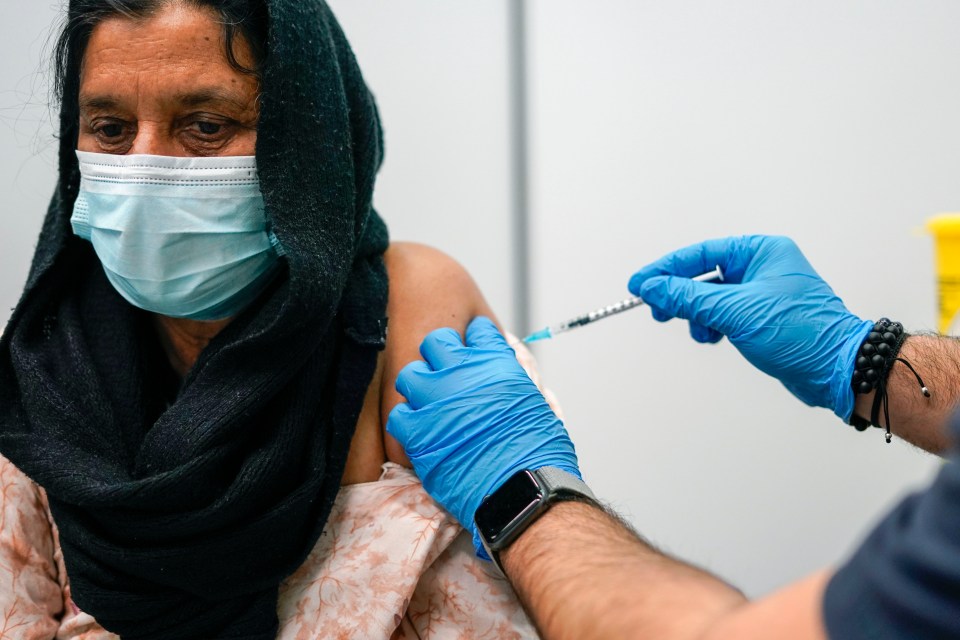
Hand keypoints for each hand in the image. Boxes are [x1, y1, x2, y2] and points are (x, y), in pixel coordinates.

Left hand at [387, 316, 580, 557]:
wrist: (523, 489)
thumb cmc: (539, 452)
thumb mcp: (534, 404)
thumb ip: (511, 385)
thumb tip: (502, 389)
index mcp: (496, 362)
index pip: (477, 330)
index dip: (475, 340)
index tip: (473, 350)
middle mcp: (462, 372)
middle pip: (436, 342)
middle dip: (439, 356)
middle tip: (445, 376)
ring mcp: (435, 399)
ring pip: (409, 374)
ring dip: (418, 386)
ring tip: (428, 404)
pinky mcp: (417, 431)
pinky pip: (398, 414)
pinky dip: (407, 422)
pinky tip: (419, 432)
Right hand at [628, 235, 872, 419]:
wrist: (837, 370)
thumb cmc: (802, 333)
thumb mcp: (735, 312)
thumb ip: (688, 298)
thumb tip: (652, 287)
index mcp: (761, 252)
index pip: (700, 254)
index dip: (665, 269)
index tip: (639, 283)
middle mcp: (762, 267)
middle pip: (702, 275)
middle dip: (679, 295)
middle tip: (658, 310)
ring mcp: (761, 293)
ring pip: (710, 298)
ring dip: (697, 315)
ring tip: (701, 331)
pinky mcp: (760, 318)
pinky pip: (722, 315)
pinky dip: (711, 326)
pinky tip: (714, 337)